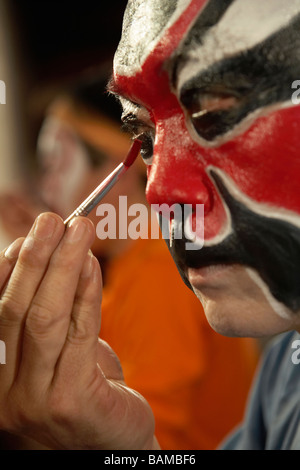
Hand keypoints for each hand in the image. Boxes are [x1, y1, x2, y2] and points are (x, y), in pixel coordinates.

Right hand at [0, 213, 155, 448]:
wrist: (111, 442)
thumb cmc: (82, 389)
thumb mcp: (54, 351)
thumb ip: (45, 311)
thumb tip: (43, 255)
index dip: (11, 267)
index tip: (33, 235)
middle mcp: (3, 391)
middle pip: (14, 309)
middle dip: (34, 258)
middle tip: (52, 220)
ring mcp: (33, 401)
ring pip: (43, 319)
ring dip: (61, 266)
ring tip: (77, 228)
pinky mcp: (71, 402)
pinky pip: (78, 335)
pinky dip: (85, 294)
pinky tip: (92, 265)